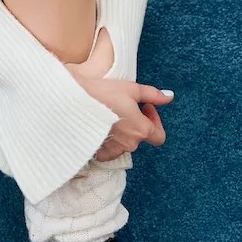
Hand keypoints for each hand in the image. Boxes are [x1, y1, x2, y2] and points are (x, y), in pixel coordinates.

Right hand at [66, 29, 170, 160]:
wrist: (72, 102)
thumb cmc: (103, 94)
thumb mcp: (131, 89)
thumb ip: (153, 95)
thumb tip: (169, 96)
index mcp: (140, 130)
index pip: (159, 136)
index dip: (155, 121)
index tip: (146, 107)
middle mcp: (129, 144)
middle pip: (140, 137)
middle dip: (137, 122)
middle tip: (126, 105)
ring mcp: (112, 150)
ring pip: (124, 143)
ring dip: (122, 131)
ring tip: (110, 114)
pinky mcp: (97, 152)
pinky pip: (108, 149)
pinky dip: (107, 139)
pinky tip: (99, 124)